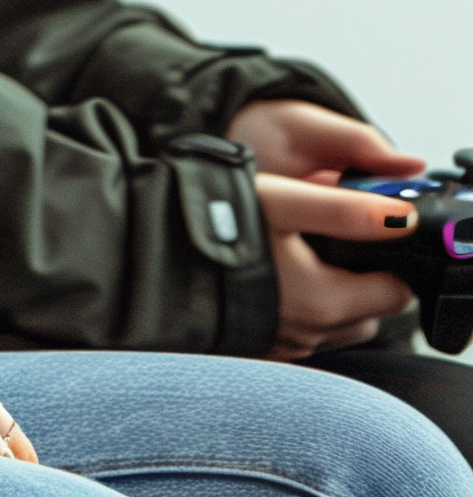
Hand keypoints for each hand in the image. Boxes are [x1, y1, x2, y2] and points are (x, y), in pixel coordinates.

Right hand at [229, 101, 427, 359]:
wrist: (150, 252)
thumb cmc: (213, 225)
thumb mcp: (282, 201)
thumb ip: (344, 209)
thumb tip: (399, 218)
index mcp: (324, 301)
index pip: (393, 293)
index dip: (386, 258)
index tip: (363, 233)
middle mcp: (309, 335)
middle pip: (367, 311)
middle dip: (359, 278)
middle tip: (325, 238)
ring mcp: (283, 345)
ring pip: (334, 325)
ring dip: (329, 295)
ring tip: (294, 254)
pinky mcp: (259, 347)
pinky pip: (300, 332)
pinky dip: (298, 308)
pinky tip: (269, 276)